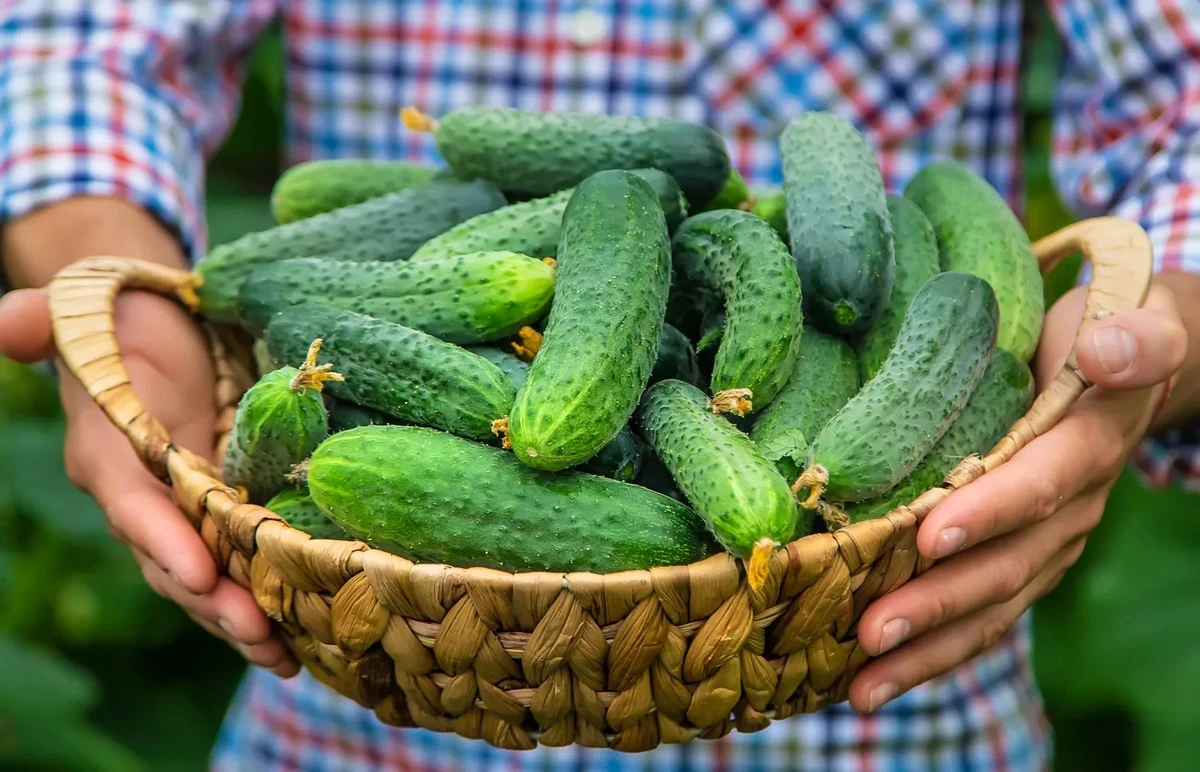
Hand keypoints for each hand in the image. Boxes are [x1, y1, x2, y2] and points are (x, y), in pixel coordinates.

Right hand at [0, 286, 297, 677]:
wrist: (158, 325)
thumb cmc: (124, 315)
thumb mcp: (86, 307)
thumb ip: (43, 322)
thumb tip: (6, 326)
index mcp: (108, 455)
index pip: (134, 506)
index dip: (163, 539)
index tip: (199, 572)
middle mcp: (143, 496)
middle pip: (174, 559)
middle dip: (214, 601)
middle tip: (262, 634)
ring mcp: (185, 510)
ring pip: (208, 578)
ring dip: (244, 619)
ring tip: (287, 656)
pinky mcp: (224, 512)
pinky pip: (240, 565)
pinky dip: (268, 601)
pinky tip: (304, 637)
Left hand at [848, 281, 1187, 712]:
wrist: (1125, 366)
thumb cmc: (1103, 331)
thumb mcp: (1129, 316)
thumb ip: (1134, 336)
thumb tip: (1110, 352)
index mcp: (1087, 444)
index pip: (1039, 483)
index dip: (991, 511)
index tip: (931, 535)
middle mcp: (1072, 508)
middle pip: (1007, 566)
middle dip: (940, 602)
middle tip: (872, 631)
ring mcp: (1048, 543)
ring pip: (991, 606)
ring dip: (928, 648)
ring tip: (862, 687)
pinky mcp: (1023, 559)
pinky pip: (983, 613)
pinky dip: (933, 648)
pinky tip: (875, 677)